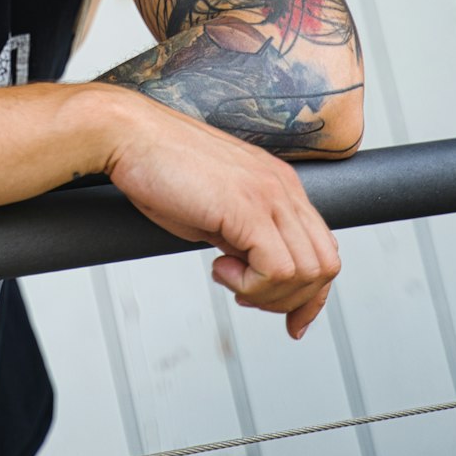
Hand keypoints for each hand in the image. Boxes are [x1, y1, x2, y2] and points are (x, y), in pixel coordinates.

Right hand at [106, 99, 339, 338]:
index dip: (311, 294)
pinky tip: (219, 268)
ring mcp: (268, 194)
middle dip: (289, 299)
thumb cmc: (159, 167)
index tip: (291, 319)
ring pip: (308, 272)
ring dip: (267, 293)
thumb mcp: (216, 209)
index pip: (323, 249)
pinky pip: (278, 269)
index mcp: (278, 183)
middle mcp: (282, 186)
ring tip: (227, 276)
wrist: (129, 135)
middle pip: (325, 265)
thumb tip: (254, 269)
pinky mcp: (248, 207)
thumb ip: (244, 234)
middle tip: (245, 295)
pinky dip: (253, 285)